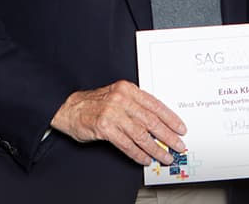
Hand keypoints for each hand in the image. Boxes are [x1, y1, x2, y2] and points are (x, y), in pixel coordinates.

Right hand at [50, 80, 185, 165]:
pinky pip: (126, 144)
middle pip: (151, 121)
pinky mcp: (104, 127)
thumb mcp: (118, 96)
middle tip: (178, 145)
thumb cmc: (94, 103)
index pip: (156, 105)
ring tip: (165, 156)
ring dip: (155, 148)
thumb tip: (159, 122)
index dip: (171, 119)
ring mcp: (113, 113)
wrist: (68, 107)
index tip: (180, 129)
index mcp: (128, 89)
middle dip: (168, 136)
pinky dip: (138, 153)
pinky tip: (145, 159)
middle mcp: (122, 99)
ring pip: (141, 134)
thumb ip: (136, 105)